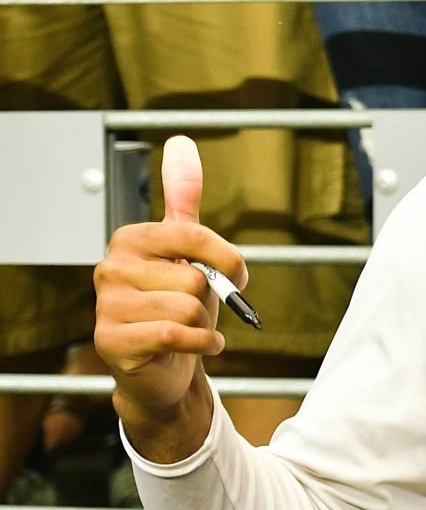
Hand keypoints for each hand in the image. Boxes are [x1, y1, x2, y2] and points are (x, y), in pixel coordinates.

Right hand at [93, 136, 237, 437]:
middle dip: (210, 299)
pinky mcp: (111, 341)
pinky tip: (196, 347)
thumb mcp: (187, 249)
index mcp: (130, 239)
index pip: (194, 235)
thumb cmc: (178, 304)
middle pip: (194, 277)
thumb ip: (184, 198)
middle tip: (195, 309)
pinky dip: (203, 345)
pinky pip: (178, 335)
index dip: (227, 259)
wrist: (165, 368)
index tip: (235, 274)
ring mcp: (106, 305)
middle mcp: (110, 268)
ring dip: (204, 325)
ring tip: (189, 329)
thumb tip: (180, 142)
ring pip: (188, 307)